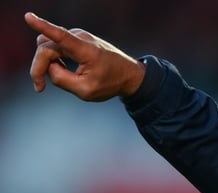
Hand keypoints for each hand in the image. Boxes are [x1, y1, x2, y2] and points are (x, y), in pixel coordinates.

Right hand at [25, 12, 144, 100]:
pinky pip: (55, 47)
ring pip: (48, 46)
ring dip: (46, 63)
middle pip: (46, 47)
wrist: (129, 75)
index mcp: (86, 50)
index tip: (28, 17)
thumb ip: (62, 79)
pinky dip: (53, 60)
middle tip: (40, 88)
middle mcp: (80, 38)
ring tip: (58, 79)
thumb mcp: (86, 90)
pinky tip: (63, 70)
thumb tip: (49, 66)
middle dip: (39, 67)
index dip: (43, 27)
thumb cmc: (110, 83)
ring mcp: (78, 36)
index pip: (61, 36)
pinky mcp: (76, 40)